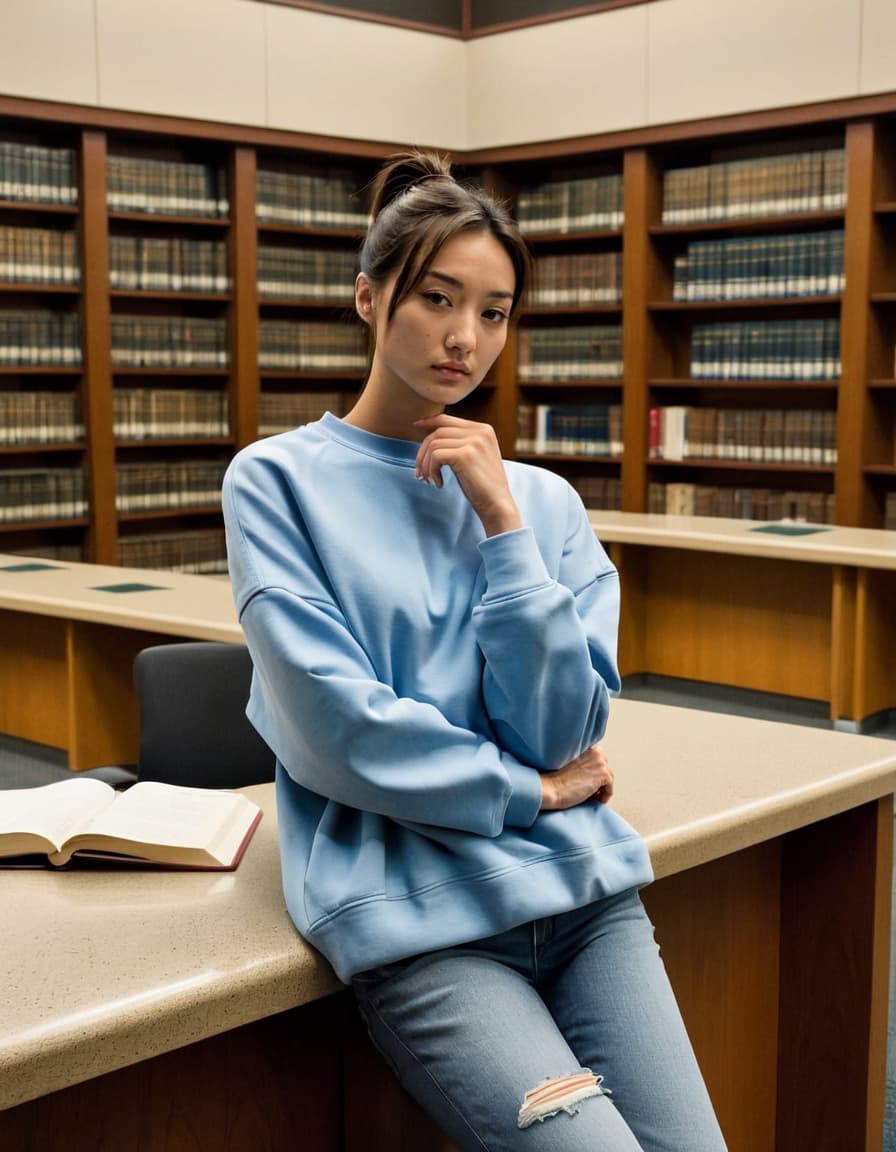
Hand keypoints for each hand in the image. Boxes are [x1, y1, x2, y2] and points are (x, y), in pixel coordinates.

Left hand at [413, 414, 521, 536]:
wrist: (497, 505)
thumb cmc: (482, 486)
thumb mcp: (473, 457)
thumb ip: (460, 443)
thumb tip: (431, 436)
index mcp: (483, 429)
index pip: (447, 420)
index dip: (428, 422)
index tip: (416, 427)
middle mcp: (480, 431)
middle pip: (437, 432)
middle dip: (423, 452)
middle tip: (420, 473)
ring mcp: (474, 442)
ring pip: (434, 444)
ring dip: (426, 464)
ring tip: (430, 480)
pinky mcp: (466, 455)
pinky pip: (436, 456)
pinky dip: (431, 470)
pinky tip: (438, 483)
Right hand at [539, 745, 613, 810]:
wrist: (549, 787)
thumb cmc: (553, 779)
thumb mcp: (567, 763)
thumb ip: (580, 763)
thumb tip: (590, 776)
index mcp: (584, 746)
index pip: (596, 759)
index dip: (592, 772)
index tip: (586, 782)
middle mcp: (594, 750)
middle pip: (603, 768)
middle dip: (597, 780)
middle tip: (588, 791)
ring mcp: (600, 761)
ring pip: (608, 778)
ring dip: (600, 789)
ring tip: (590, 797)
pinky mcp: (603, 774)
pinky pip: (610, 787)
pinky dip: (604, 796)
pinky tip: (593, 800)